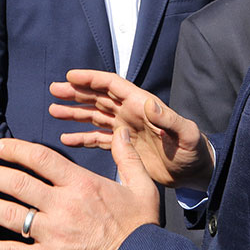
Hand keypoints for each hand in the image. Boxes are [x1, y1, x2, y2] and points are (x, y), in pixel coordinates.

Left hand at [0, 130, 158, 249]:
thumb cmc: (141, 230)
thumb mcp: (143, 188)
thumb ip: (128, 158)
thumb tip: (122, 132)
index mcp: (81, 185)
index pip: (41, 160)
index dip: (16, 151)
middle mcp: (62, 206)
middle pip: (18, 185)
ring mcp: (53, 234)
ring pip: (11, 215)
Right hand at [48, 69, 213, 189]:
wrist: (196, 172)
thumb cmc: (195, 151)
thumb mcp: (186, 135)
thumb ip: (170, 119)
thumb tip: (151, 105)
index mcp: (142, 106)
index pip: (113, 86)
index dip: (91, 79)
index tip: (70, 76)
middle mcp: (131, 114)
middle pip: (98, 98)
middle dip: (76, 93)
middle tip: (54, 90)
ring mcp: (126, 130)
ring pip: (95, 116)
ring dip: (75, 113)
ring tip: (54, 110)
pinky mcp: (124, 147)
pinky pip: (98, 139)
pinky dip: (82, 138)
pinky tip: (66, 139)